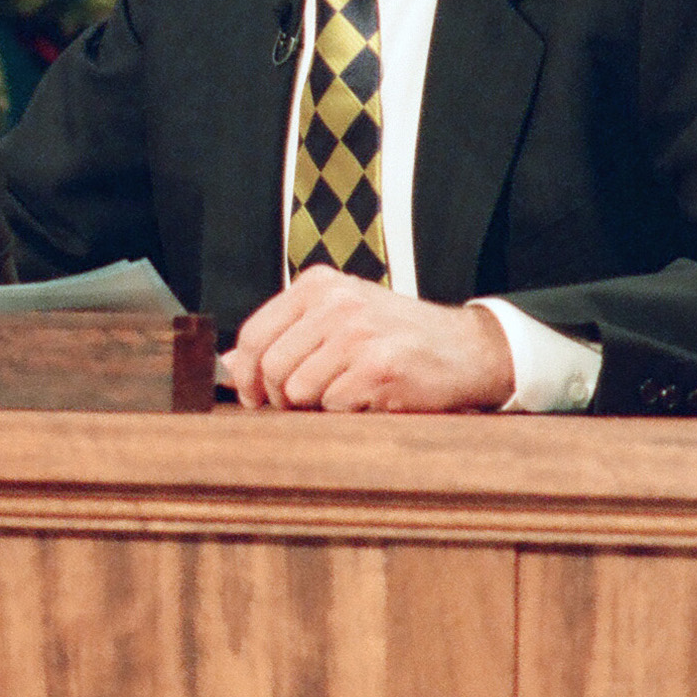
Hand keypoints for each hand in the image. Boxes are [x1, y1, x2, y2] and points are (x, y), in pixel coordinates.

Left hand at [224, 267, 514, 412]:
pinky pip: (335, 406)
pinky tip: (372, 396)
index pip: (254, 334)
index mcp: (319, 285)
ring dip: (318, 404)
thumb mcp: (338, 319)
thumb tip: (228, 364)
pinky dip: (348, 411)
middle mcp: (336, 303)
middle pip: (271, 366)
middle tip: (304, 404)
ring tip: (348, 391)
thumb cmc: (396, 336)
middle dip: (279, 397)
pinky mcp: (380, 367)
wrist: (468, 348)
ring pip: (299, 390)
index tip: (251, 397)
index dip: (244, 374)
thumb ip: (286, 336)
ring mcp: (358, 334)